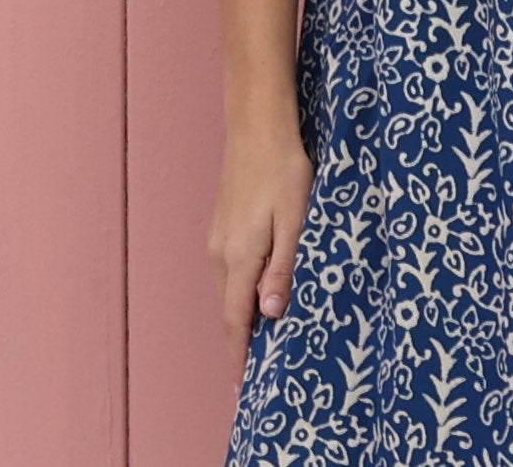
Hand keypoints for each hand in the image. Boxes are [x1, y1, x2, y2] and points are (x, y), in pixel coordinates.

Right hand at [206, 124, 314, 385]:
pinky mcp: (222, 222)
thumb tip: (269, 315)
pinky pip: (229, 267)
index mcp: (239, 257)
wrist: (257, 126)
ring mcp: (217, 236)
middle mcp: (220, 252)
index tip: (245, 385)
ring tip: (261, 335)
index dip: (240, 354)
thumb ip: (282, 268)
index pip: (235, 319)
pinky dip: (240, 287)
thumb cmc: (283, 170)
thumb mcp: (295, 219)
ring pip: (229, 286)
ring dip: (241, 311)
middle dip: (242, 339)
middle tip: (259, 368)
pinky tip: (256, 287)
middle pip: (230, 307)